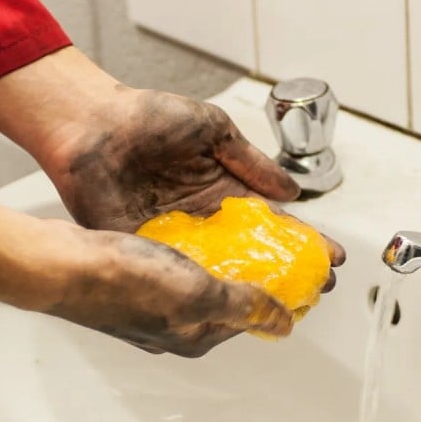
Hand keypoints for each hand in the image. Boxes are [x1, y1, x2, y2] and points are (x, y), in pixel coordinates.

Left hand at [0, 47, 345, 285]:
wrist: (91, 124)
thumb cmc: (148, 117)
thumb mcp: (213, 130)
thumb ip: (251, 163)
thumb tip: (292, 192)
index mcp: (221, 192)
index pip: (269, 223)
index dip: (300, 240)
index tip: (329, 257)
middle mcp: (203, 221)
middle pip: (251, 254)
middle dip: (286, 272)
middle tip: (317, 290)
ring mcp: (176, 238)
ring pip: (219, 271)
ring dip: (250, 288)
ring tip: (286, 305)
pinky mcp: (146, 248)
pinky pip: (179, 273)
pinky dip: (202, 288)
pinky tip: (230, 304)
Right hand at [0, 200, 292, 356]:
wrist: (57, 262)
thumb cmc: (120, 280)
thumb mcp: (197, 294)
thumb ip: (244, 306)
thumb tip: (284, 323)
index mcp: (195, 336)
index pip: (254, 318)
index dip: (283, 295)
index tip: (305, 275)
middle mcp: (176, 326)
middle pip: (232, 299)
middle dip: (262, 276)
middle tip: (285, 249)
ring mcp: (154, 304)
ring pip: (207, 281)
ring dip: (232, 262)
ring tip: (251, 235)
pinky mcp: (135, 280)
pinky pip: (182, 266)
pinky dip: (201, 252)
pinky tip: (203, 230)